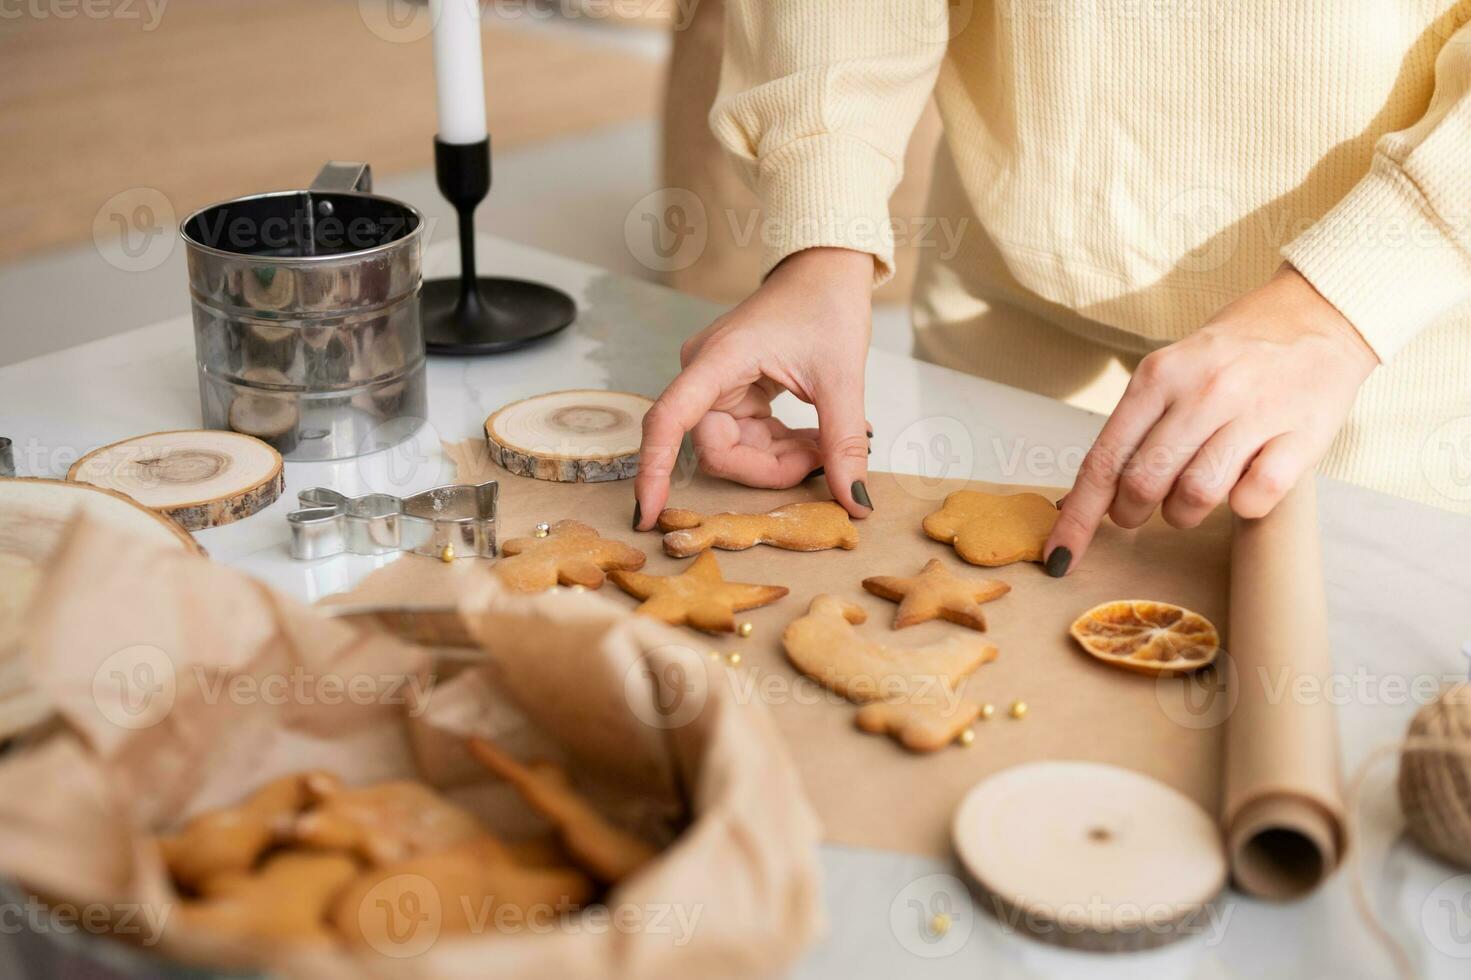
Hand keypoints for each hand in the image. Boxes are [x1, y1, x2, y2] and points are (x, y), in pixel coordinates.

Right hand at [634, 247, 874, 528]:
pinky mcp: (732, 390)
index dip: (653, 470)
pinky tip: (816, 437)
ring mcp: (716, 382)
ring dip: (781, 459)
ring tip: (828, 444)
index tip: (647, 514)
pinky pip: (747, 437)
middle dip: (769, 468)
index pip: (669, 420)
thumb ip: (843, 443)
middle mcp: (705, 373)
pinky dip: (781, 446)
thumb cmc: (828, 305)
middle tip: (824, 461)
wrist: (827, 269)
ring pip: (735, 449)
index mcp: (718, 359)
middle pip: (717, 449)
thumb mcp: (842, 378)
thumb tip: (856, 504)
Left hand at [1044, 263, 1378, 575]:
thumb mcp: (1171, 370)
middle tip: (1140, 509)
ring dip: (1185, 512)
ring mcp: (1254, 412)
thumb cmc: (1232, 353)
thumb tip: (1085, 496)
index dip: (1079, 517)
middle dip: (1132, 513)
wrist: (1318, 316)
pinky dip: (1243, 504)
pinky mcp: (1302, 435)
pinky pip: (1254, 498)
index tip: (1060, 557)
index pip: (1103, 460)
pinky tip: (1246, 478)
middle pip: (1143, 485)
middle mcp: (1202, 391)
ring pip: (1195, 497)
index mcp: (1157, 375)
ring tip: (1194, 491)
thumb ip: (1134, 425)